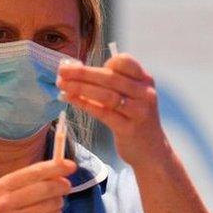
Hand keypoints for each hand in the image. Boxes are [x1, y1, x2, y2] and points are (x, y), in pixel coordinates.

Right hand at [0, 158, 76, 212]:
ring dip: (57, 204)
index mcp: (1, 187)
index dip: (55, 167)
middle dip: (61, 186)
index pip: (34, 172)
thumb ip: (28, 185)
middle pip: (45, 187)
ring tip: (50, 207)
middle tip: (67, 187)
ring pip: (51, 204)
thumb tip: (60, 175)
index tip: (71, 165)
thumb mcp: (3, 198)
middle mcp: (5, 201)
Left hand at [56, 54, 168, 168]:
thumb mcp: (130, 96)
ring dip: (80, 88)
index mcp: (144, 80)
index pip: (125, 62)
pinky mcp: (129, 128)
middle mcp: (145, 93)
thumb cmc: (133, 118)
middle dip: (83, 73)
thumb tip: (74, 70)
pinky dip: (84, 104)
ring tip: (62, 84)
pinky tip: (69, 99)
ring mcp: (138, 111)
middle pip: (110, 78)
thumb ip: (110, 84)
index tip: (82, 65)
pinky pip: (103, 113)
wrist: (150, 150)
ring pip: (106, 95)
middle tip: (61, 70)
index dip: (102, 62)